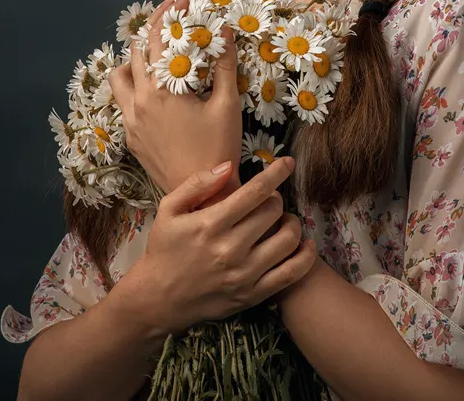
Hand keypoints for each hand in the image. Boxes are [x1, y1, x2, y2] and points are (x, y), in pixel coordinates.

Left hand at [106, 0, 244, 194]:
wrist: (203, 195)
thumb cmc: (219, 148)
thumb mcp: (227, 104)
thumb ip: (224, 65)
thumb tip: (224, 30)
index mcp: (162, 90)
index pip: (158, 39)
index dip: (168, 14)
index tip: (181, 1)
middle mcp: (139, 102)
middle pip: (135, 52)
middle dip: (152, 32)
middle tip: (171, 24)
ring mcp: (130, 120)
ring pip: (118, 77)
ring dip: (134, 61)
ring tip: (156, 58)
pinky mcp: (130, 137)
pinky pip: (122, 102)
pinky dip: (134, 87)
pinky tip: (153, 91)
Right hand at [127, 157, 316, 334]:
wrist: (158, 299)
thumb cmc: (164, 249)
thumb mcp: (169, 209)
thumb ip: (197, 184)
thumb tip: (229, 166)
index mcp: (210, 224)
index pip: (255, 192)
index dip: (276, 172)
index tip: (288, 163)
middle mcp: (230, 249)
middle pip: (273, 211)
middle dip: (277, 199)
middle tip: (269, 200)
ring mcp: (244, 274)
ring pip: (288, 239)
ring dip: (292, 223)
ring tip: (283, 221)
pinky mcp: (252, 294)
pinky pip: (291, 273)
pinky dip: (305, 256)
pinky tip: (305, 245)